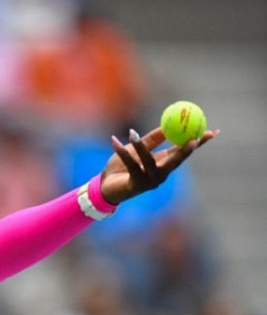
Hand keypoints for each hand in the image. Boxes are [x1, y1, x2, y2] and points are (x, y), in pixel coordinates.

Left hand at [100, 127, 218, 204]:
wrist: (104, 187)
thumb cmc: (121, 168)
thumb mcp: (136, 151)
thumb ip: (150, 141)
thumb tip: (166, 126)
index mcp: (164, 164)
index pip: (184, 152)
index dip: (199, 143)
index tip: (212, 132)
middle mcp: (161, 174)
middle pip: (176, 161)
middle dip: (186, 150)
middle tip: (194, 139)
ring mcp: (149, 181)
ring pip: (149, 161)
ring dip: (140, 146)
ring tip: (131, 133)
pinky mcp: (136, 185)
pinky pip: (129, 165)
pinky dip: (121, 152)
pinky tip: (113, 141)